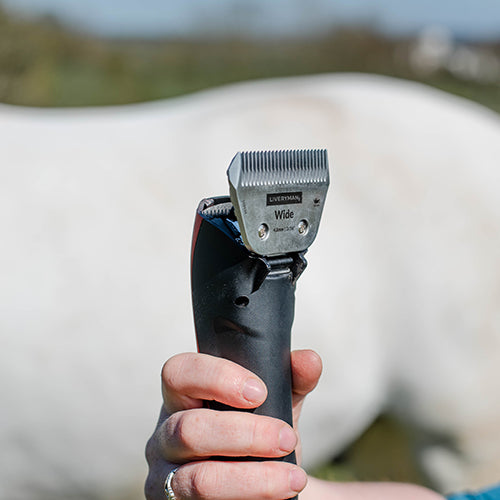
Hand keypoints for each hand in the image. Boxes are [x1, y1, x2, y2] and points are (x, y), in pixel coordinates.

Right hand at [145, 349, 321, 499]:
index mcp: (184, 396)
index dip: (216, 378)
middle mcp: (166, 433)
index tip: (260, 392)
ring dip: (253, 479)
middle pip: (189, 429)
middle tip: (287, 438)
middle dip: (246, 435)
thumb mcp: (275, 402)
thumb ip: (291, 379)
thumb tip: (310, 360)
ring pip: (198, 479)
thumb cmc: (257, 430)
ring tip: (294, 478)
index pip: (178, 373)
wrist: (256, 484)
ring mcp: (166, 476)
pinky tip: (278, 498)